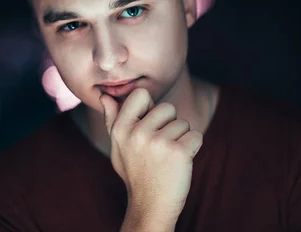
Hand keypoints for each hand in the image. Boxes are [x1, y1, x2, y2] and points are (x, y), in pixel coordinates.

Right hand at [100, 88, 202, 220]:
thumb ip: (112, 120)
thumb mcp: (118, 146)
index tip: (149, 125)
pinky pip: (196, 135)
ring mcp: (158, 142)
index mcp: (121, 128)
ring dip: (181, 138)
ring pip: (183, 123)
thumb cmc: (135, 172)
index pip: (141, 94)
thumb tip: (105, 96)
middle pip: (167, 107)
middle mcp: (137, 133)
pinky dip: (193, 147)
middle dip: (169, 124)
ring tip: (168, 157)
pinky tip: (180, 161)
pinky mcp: (178, 152)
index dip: (150, 107)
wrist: (150, 206)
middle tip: (160, 147)